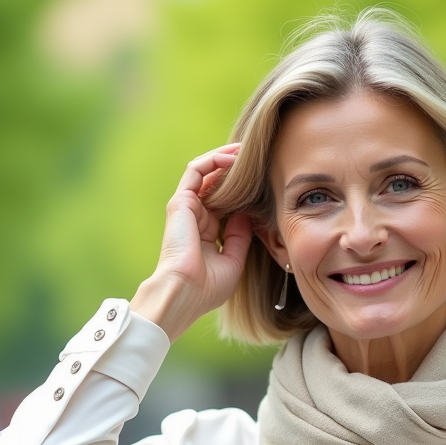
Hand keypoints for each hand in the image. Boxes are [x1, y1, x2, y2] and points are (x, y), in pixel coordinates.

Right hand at [131, 144, 252, 340]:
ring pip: (206, 172)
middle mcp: (195, 217)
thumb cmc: (207, 287)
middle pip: (216, 183)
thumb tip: (247, 213)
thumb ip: (240, 235)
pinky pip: (196, 170)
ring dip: (226, 158)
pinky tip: (234, 156)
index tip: (264, 181)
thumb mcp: (233, 260)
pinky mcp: (181, 201)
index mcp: (206, 232)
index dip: (243, 190)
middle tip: (259, 157)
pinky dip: (214, 160)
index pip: (225, 202)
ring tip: (247, 150)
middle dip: (236, 169)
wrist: (184, 294)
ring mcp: (186, 208)